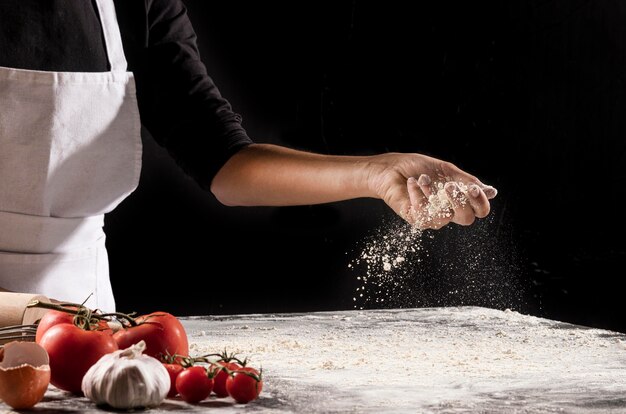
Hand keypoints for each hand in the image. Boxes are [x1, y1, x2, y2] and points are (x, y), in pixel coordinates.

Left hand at [365, 153, 496, 228]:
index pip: (479, 210)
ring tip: (423, 178)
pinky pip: (424, 214)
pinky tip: (412, 183)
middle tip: (449, 186)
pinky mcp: (415, 218)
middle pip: (467, 219)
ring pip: (445, 218)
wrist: (390, 169)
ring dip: (434, 194)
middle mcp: (447, 211)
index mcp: (457, 199)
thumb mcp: (445, 170)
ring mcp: (431, 217)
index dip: (481, 202)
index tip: (473, 189)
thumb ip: (466, 181)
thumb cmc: (416, 168)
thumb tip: (491, 191)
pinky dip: (418, 194)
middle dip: (460, 202)